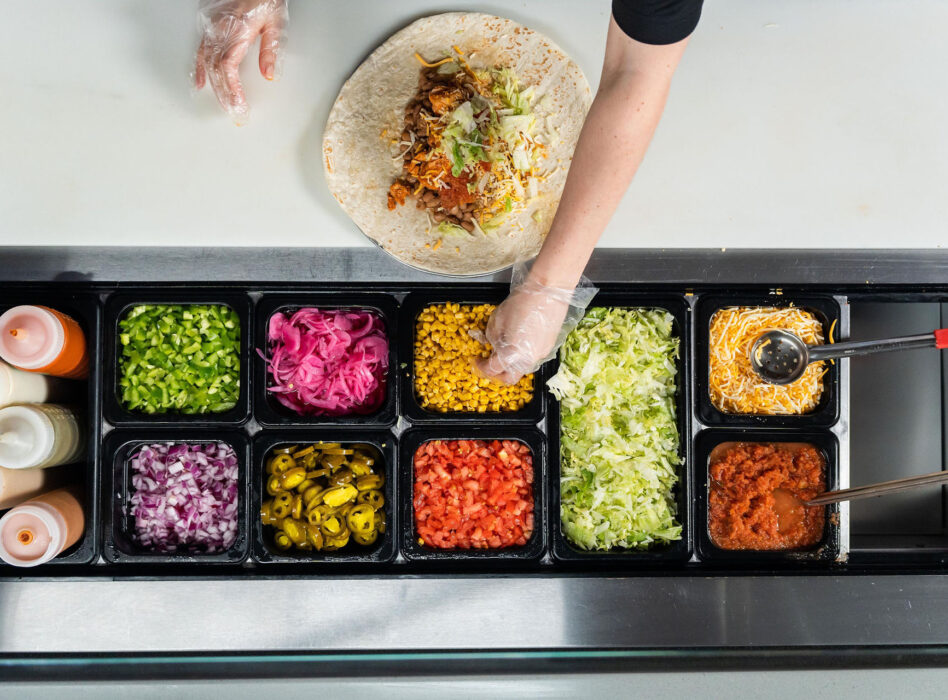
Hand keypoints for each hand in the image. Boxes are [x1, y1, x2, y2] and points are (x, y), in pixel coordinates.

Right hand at [193, 0, 287, 124]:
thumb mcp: (276, 22)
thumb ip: (270, 50)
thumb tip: (269, 75)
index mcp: (237, 29)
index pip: (229, 66)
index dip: (232, 89)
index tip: (239, 105)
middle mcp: (219, 28)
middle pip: (216, 69)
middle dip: (225, 95)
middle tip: (235, 114)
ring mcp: (210, 26)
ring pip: (206, 62)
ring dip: (215, 87)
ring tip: (224, 105)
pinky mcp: (207, 24)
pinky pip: (200, 50)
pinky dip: (199, 69)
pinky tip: (200, 83)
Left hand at [474, 265, 597, 384]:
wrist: (548, 293)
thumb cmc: (521, 303)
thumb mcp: (497, 320)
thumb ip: (491, 338)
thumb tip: (491, 346)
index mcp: (511, 355)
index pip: (492, 370)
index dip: (481, 367)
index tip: (477, 361)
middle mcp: (527, 360)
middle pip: (510, 378)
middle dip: (497, 374)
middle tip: (489, 364)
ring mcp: (540, 355)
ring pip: (522, 368)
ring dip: (510, 365)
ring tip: (504, 350)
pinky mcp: (549, 348)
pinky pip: (532, 358)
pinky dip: (522, 355)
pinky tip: (519, 341)